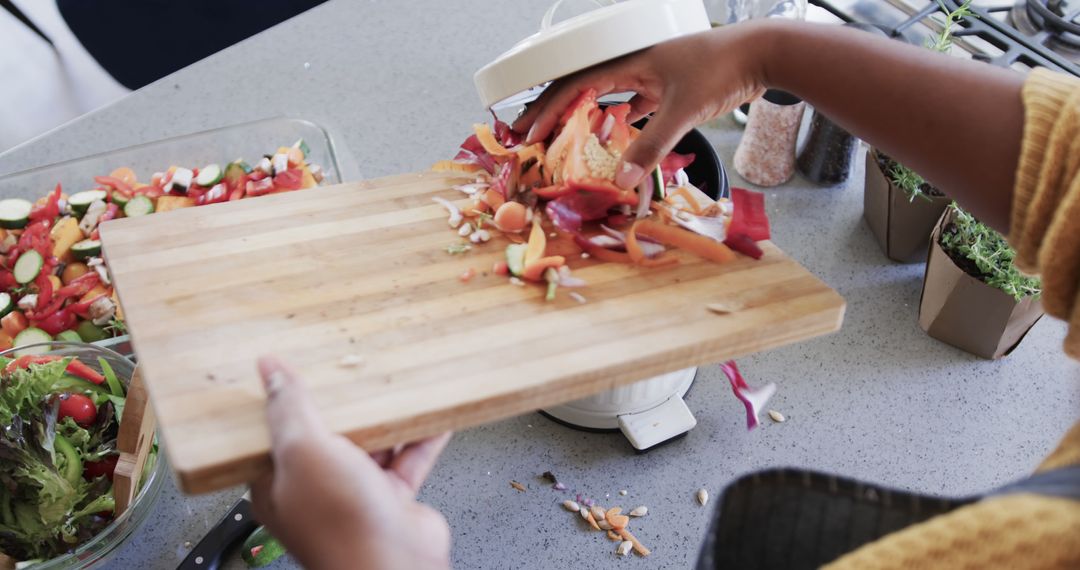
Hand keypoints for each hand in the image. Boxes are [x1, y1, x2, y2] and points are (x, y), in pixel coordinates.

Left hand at [249, 356, 451, 569]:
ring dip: (386, 416)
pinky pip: (408, 458)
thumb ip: (289, 408)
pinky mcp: (393, 499)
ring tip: (395, 382)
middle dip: (344, 403)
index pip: (276, 431)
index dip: (287, 399)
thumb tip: (270, 369)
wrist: (395, 568)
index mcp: (279, 482)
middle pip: (328, 433)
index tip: (299, 367)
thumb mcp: (304, 451)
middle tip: (353, 366)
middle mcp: (317, 490)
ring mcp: (356, 495)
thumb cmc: (341, 526)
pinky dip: (421, 435)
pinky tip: (429, 412)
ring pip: (372, 443)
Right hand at [512, 23, 769, 188]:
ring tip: (559, 136)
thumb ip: (652, 145)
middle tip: (529, 133)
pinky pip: (630, 105)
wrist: (762, 53)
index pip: (575, 84)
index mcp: (628, 60)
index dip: (548, 108)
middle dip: (553, 110)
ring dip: (580, 115)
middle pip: (581, 87)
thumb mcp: (683, 110)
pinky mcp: (667, 87)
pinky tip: (608, 137)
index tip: (529, 132)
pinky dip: (614, 121)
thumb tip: (623, 180)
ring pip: (603, 96)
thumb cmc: (722, 69)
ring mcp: (650, 74)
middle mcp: (633, 64)